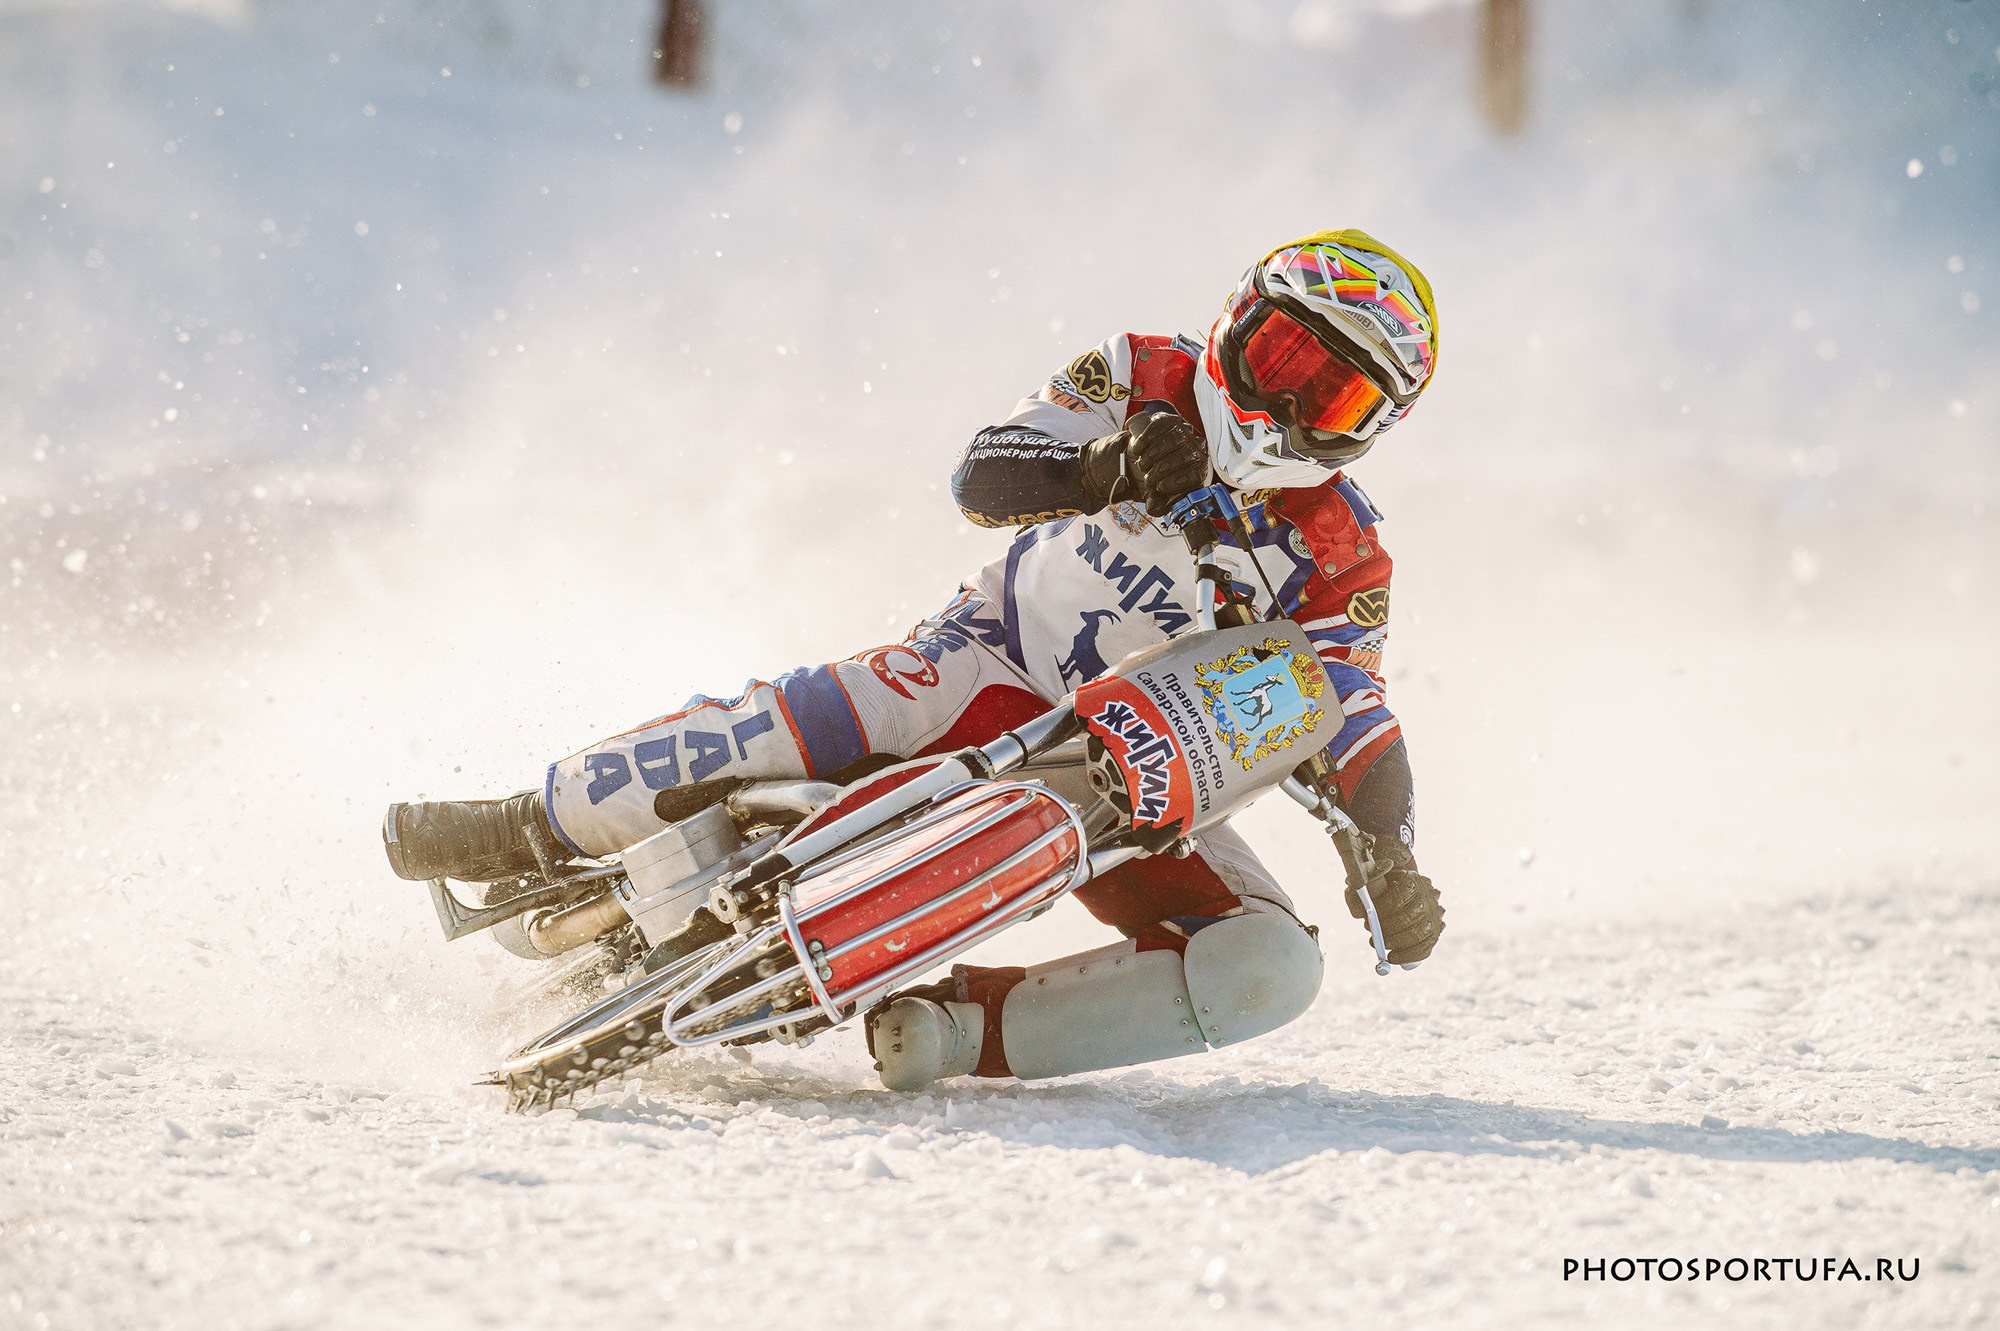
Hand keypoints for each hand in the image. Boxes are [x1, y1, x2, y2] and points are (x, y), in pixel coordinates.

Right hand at [1080, 411, 1210, 515]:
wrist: (1148, 457)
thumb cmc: (1158, 477)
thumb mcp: (1158, 492)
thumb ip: (1157, 502)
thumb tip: (1153, 507)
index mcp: (1199, 468)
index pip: (1196, 473)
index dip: (1178, 481)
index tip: (1160, 487)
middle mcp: (1196, 447)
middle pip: (1185, 455)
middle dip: (1163, 469)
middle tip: (1148, 478)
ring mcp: (1184, 431)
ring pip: (1174, 438)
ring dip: (1154, 453)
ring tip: (1142, 464)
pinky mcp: (1168, 420)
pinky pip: (1160, 425)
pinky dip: (1147, 438)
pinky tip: (1138, 449)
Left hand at [1345, 837, 1444, 964]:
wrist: (1401, 889)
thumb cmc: (1381, 888)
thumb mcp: (1367, 885)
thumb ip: (1359, 892)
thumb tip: (1358, 906)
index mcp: (1411, 880)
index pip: (1397, 898)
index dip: (1381, 913)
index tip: (1367, 921)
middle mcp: (1427, 895)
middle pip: (1407, 919)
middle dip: (1386, 931)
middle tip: (1372, 938)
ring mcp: (1434, 914)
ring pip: (1418, 935)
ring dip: (1396, 945)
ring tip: (1381, 946)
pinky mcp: (1435, 930)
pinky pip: (1425, 948)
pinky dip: (1408, 956)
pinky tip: (1393, 957)